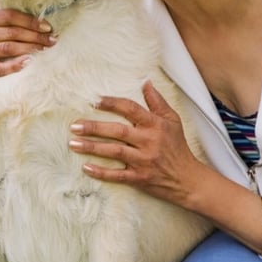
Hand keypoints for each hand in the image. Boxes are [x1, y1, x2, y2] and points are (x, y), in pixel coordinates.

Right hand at [0, 0, 56, 98]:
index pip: (8, 16)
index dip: (29, 20)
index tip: (47, 26)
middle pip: (11, 32)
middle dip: (35, 35)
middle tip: (52, 39)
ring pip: (7, 48)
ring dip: (29, 48)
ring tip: (45, 50)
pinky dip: (15, 65)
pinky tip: (28, 62)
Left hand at [68, 81, 204, 207]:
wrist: (188, 179)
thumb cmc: (177, 147)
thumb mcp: (172, 120)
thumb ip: (157, 102)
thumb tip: (146, 82)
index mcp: (155, 125)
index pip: (131, 109)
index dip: (112, 103)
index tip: (95, 100)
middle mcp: (148, 141)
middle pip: (118, 131)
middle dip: (94, 127)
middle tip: (74, 126)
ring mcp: (143, 161)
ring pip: (114, 152)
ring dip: (92, 148)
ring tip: (73, 144)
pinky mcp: (140, 178)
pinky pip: (118, 176)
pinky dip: (101, 173)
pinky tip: (86, 168)